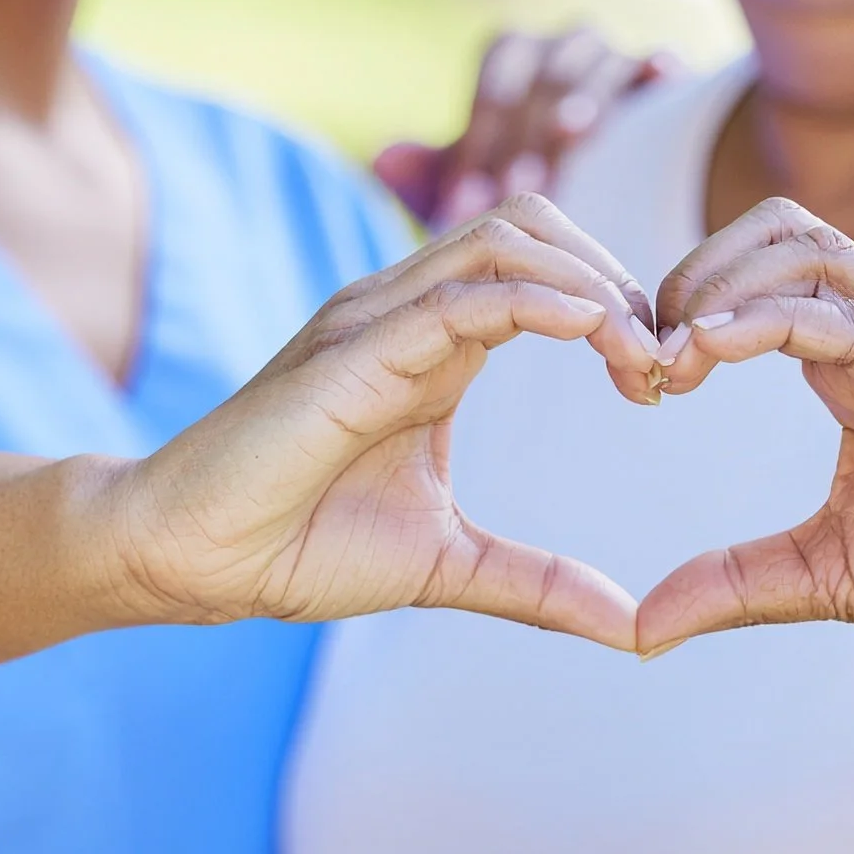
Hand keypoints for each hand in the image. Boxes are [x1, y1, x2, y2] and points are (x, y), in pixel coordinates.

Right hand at [98, 194, 664, 649]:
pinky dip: (536, 301)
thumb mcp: (448, 563)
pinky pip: (458, 297)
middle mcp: (405, 309)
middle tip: (663, 359)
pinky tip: (592, 332)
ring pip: (503, 242)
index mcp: (434, 340)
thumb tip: (632, 627)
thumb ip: (538, 583)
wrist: (190, 556)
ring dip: (589, 282)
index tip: (661, 381)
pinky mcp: (353, 350)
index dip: (616, 304)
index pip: (542, 266)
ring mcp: (376, 318)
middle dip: (614, 275)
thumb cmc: (298, 545)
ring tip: (639, 351)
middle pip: (533, 226)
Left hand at [376, 29, 679, 230]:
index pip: (491, 86)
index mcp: (513, 58)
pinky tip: (661, 74)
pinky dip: (656, 63)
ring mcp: (615, 53)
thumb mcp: (478, 175)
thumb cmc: (526, 171)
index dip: (476, 142)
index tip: (464, 203)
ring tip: (570, 133)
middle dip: (524, 133)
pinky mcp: (661, 72)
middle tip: (511, 190)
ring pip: (596, 63)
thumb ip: (433, 173)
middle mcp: (562, 45)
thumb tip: (383, 160)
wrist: (612, 165)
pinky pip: (658, 60)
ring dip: (580, 99)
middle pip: (541, 75)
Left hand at [638, 199, 853, 690]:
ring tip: (673, 352)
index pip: (760, 272)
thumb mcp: (831, 578)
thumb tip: (640, 627)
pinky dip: (776, 323)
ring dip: (724, 285)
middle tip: (645, 354)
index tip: (638, 376)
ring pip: (815, 251)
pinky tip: (715, 351)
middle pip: (781, 231)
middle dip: (694, 271)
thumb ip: (737, 585)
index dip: (685, 303)